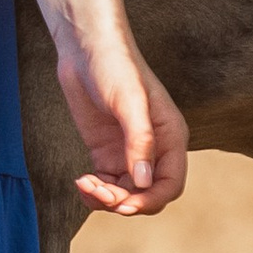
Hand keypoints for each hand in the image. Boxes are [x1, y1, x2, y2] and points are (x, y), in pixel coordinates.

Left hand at [59, 31, 188, 217]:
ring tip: (85, 184)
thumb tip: (143, 181)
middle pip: (146, 194)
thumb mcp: (130, 102)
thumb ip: (140, 141)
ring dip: (106, 199)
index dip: (150, 200)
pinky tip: (81, 181)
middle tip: (97, 191)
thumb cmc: (115, 67)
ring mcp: (128, 152)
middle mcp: (153, 149)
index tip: (125, 205)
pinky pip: (105, 184)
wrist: (86, 48)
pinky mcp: (105, 152)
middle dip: (123, 201)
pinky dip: (94, 191)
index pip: (170, 184)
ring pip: (124, 194)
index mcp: (170, 138)